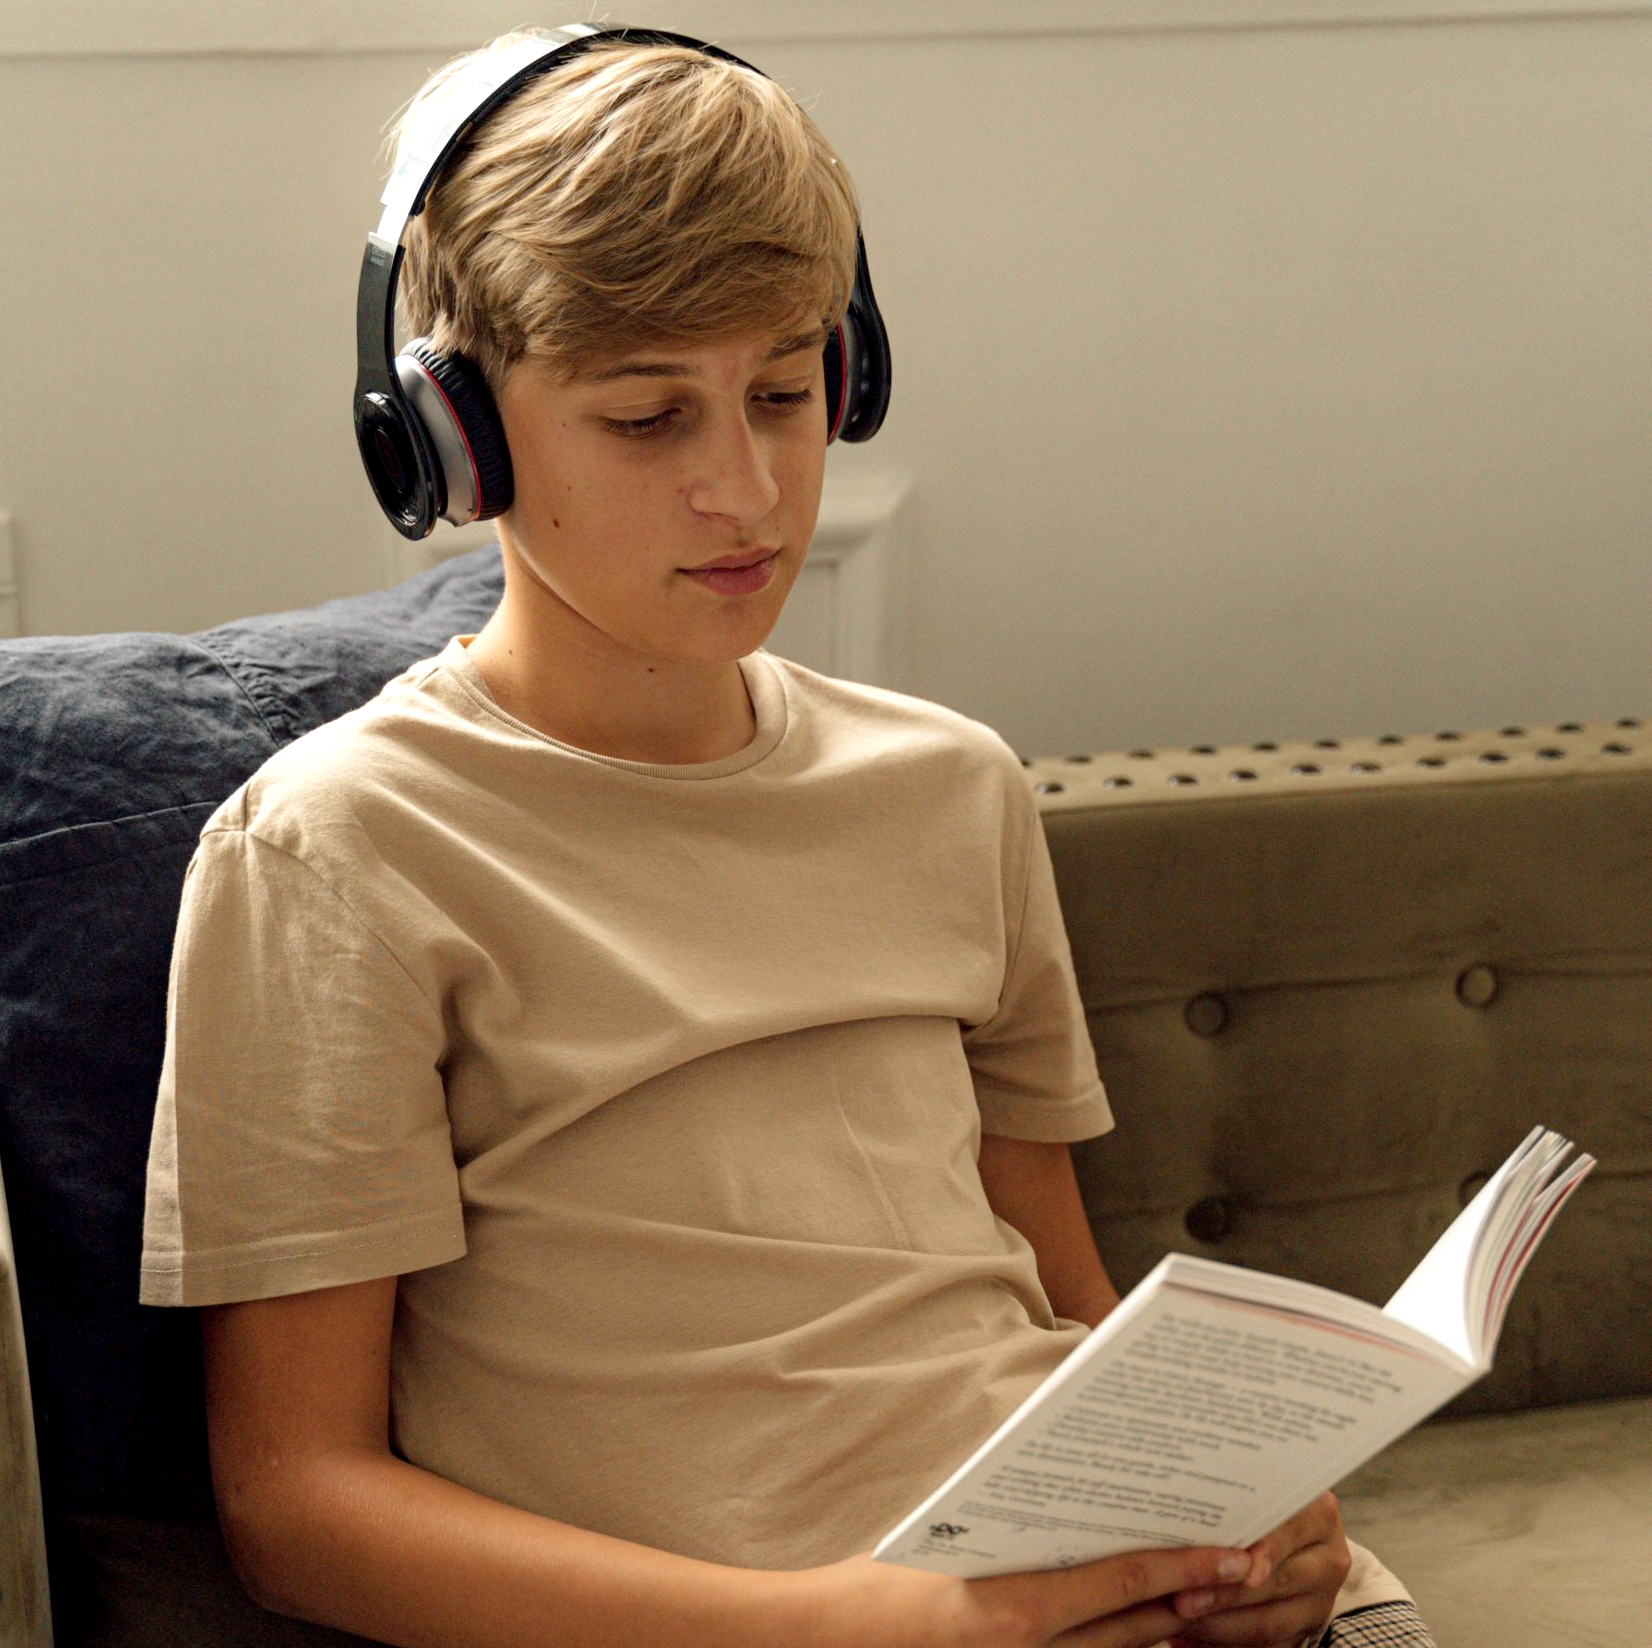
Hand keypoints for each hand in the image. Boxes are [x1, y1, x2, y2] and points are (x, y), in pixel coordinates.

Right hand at [786, 1543, 1259, 1647]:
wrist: (834, 1641)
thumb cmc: (886, 1582)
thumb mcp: (959, 1539)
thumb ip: (1025, 1531)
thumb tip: (1084, 1502)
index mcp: (1018, 1609)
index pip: (1123, 1580)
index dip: (1186, 1567)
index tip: (1233, 1552)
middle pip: (1136, 1623)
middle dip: (1191, 1595)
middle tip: (1238, 1562)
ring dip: (1164, 1621)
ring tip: (1205, 1591)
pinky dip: (1121, 1641)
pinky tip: (1146, 1624)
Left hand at [1164, 1493, 1350, 1647]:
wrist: (1286, 1534)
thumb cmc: (1254, 1503)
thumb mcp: (1253, 1494)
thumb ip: (1234, 1503)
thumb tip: (1187, 1512)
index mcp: (1319, 1517)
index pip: (1290, 1530)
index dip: (1262, 1549)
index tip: (1227, 1564)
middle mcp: (1327, 1559)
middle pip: (1278, 1583)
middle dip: (1225, 1594)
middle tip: (1181, 1600)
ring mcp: (1319, 1600)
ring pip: (1269, 1623)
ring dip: (1219, 1625)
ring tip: (1178, 1621)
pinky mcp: (1304, 1630)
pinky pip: (1265, 1646)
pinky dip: (1223, 1642)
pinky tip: (1189, 1636)